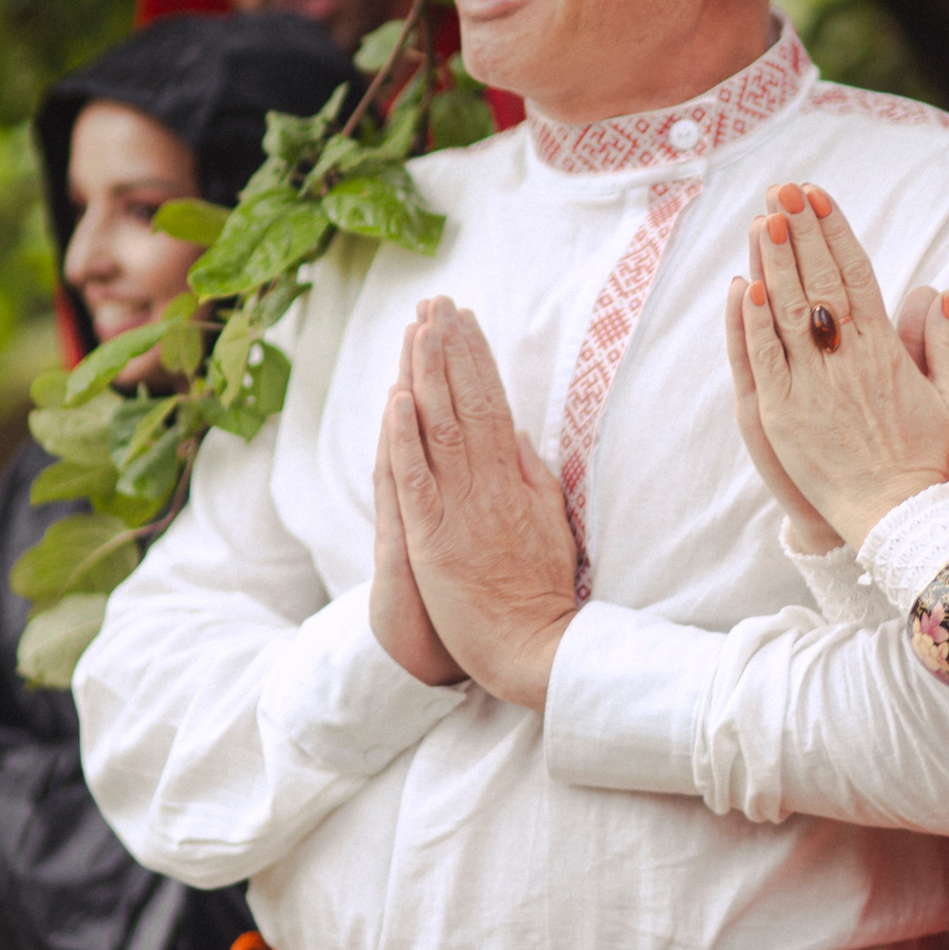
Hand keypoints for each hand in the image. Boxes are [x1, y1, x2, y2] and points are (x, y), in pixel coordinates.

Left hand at [388, 299, 581, 710]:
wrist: (536, 646)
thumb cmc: (544, 590)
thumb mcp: (551, 522)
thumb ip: (533, 475)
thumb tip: (519, 433)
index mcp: (515, 478)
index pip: (494, 401)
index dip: (476, 358)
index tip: (465, 319)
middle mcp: (487, 484)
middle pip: (466, 402)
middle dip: (449, 349)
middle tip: (437, 302)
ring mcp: (460, 509)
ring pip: (440, 428)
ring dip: (426, 374)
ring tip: (418, 327)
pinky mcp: (433, 540)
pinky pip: (416, 481)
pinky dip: (405, 439)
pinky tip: (397, 400)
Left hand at [728, 183, 948, 547]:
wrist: (898, 519)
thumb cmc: (925, 457)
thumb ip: (945, 340)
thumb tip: (943, 289)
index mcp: (887, 351)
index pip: (858, 275)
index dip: (835, 232)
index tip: (818, 197)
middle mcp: (849, 361)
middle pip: (820, 281)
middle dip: (799, 232)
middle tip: (782, 191)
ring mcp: (813, 386)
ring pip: (789, 312)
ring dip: (773, 263)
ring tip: (760, 220)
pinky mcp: (782, 416)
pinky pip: (764, 359)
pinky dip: (754, 323)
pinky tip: (744, 286)